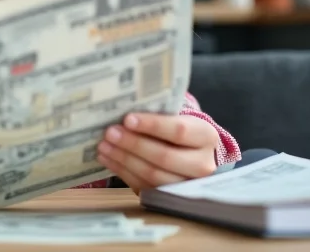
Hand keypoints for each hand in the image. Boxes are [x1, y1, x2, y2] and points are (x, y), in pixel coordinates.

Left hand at [96, 113, 218, 194]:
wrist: (190, 154)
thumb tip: (122, 112)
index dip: (152, 125)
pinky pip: (143, 186)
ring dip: (124, 159)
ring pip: (152, 174)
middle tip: (110, 133)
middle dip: (133, 144)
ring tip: (104, 146)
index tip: (128, 119)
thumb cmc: (176, 130)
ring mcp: (187, 185)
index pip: (179, 131)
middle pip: (164, 156)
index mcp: (206, 136)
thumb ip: (158, 116)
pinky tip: (108, 159)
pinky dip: (122, 172)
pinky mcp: (169, 197)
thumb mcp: (177, 118)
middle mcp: (202, 164)